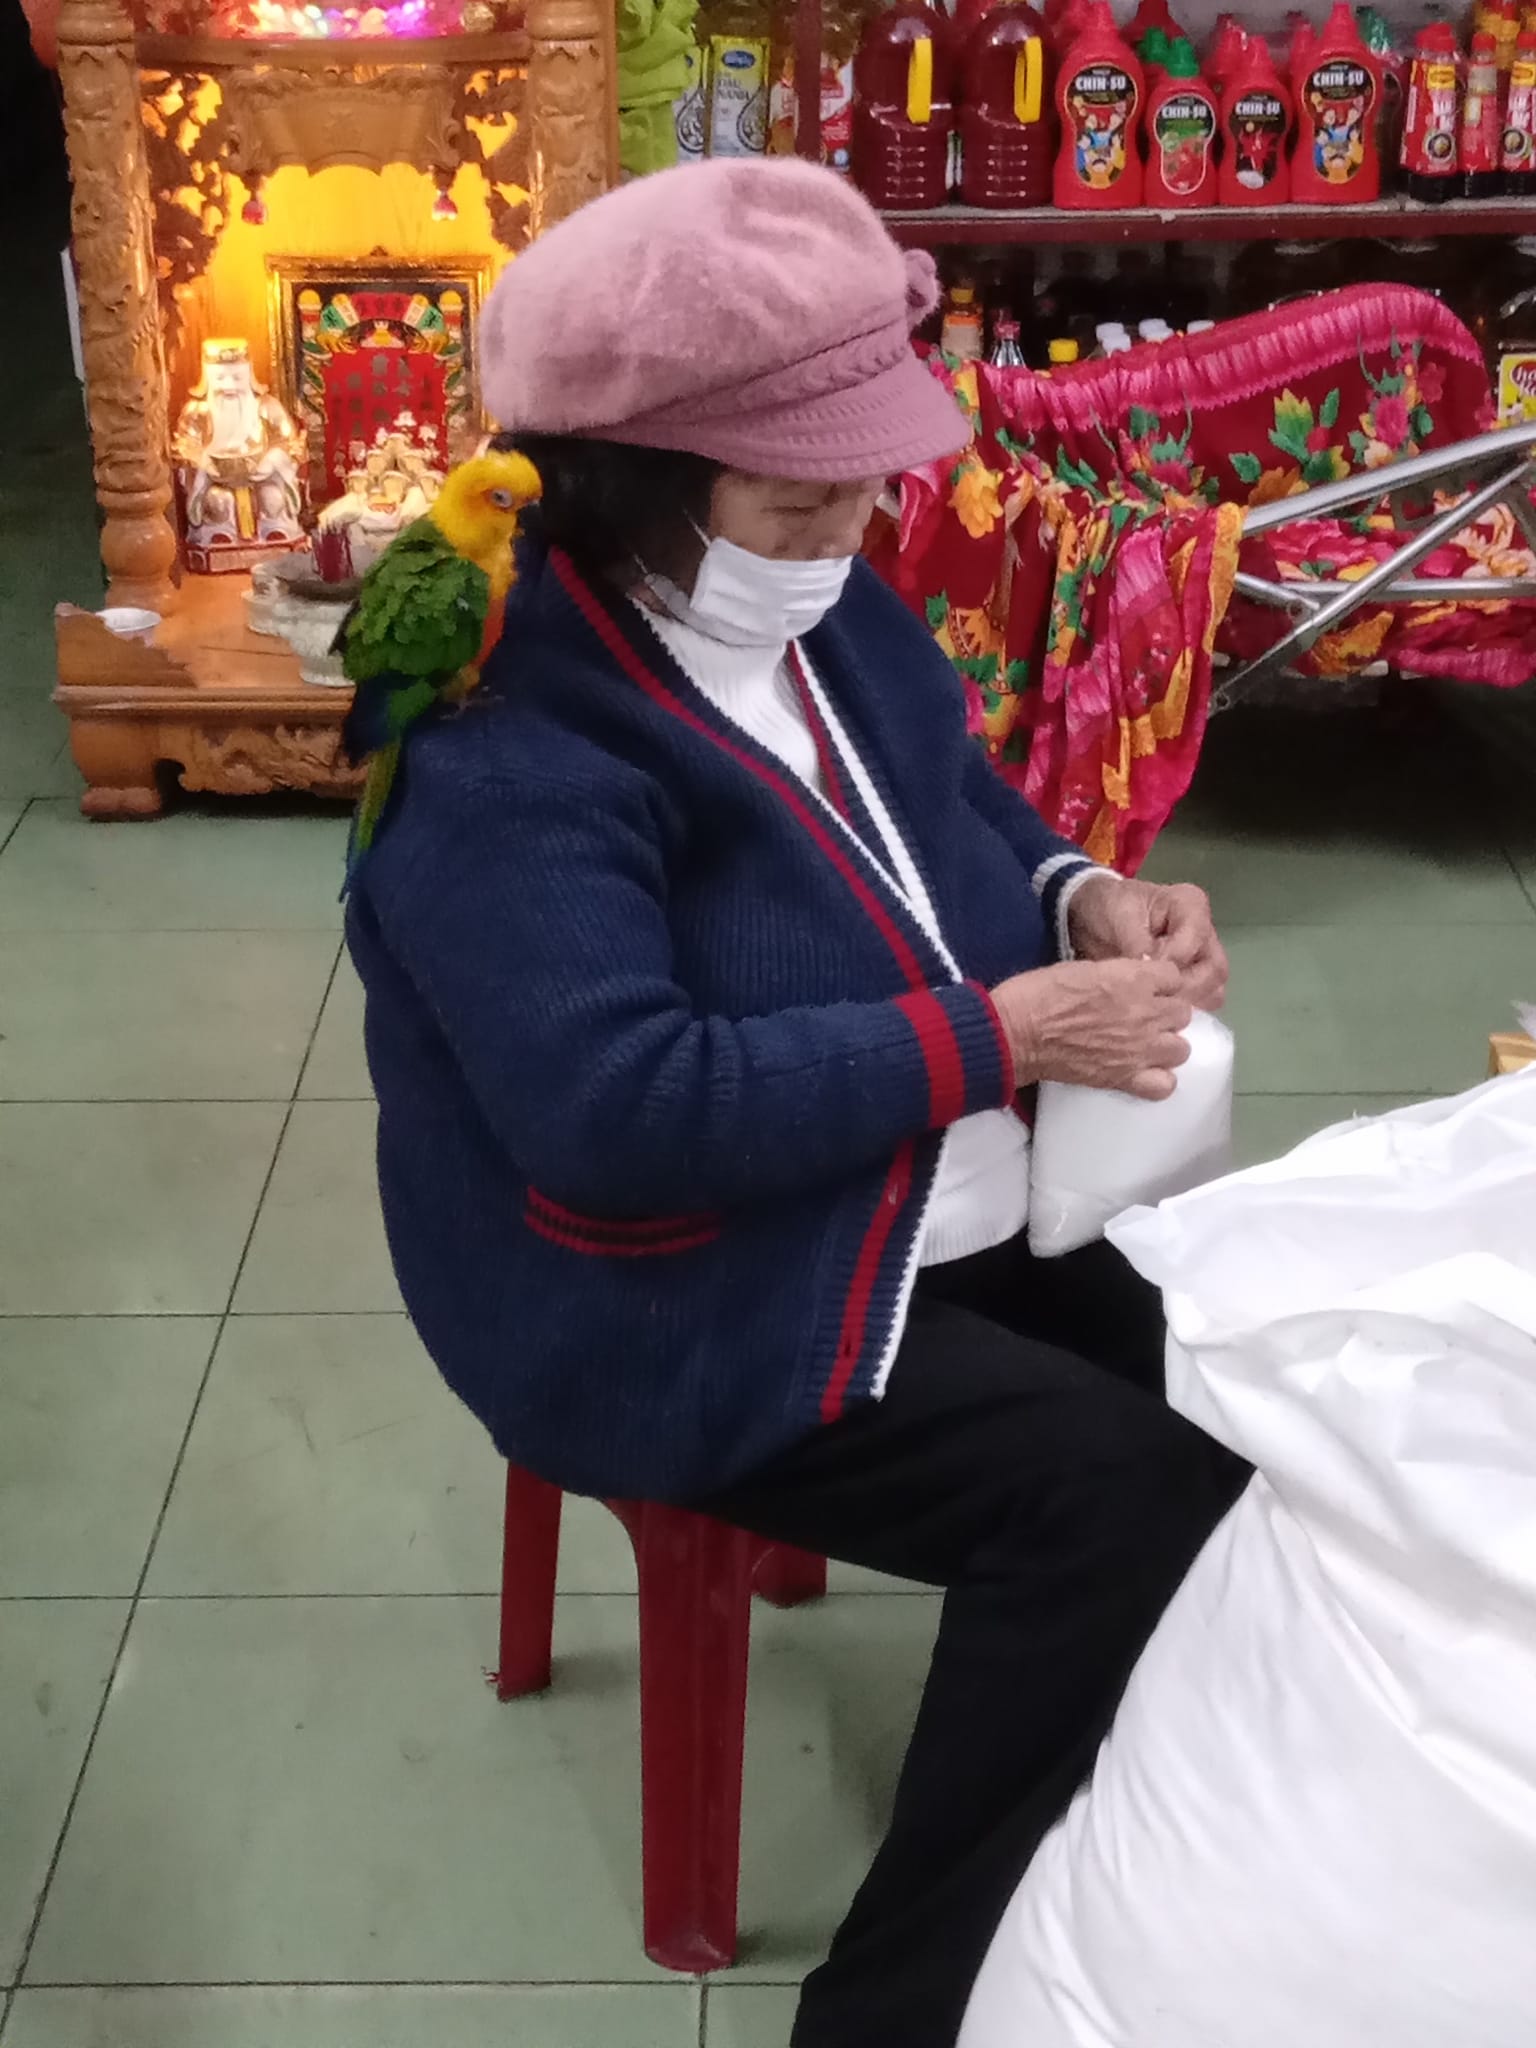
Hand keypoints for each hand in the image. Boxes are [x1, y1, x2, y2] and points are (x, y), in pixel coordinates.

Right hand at [991, 958, 1194, 1101]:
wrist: (1016, 1033)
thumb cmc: (1041, 993)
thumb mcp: (1084, 967)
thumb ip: (1117, 974)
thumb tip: (1133, 982)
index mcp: (1134, 979)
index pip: (1173, 976)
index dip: (1159, 982)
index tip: (1146, 986)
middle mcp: (1146, 1013)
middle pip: (1182, 1013)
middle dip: (1165, 1012)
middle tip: (1143, 1016)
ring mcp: (1139, 1049)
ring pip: (1181, 1049)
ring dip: (1166, 1045)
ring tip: (1146, 1045)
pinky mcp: (1125, 1078)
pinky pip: (1164, 1086)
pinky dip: (1158, 1081)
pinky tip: (1144, 1072)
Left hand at [1066, 875, 1227, 1011]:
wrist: (1096, 919)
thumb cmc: (1110, 910)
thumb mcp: (1118, 917)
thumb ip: (1136, 942)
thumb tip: (1148, 968)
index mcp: (1190, 905)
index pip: (1194, 940)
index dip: (1171, 961)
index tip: (1144, 973)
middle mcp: (1205, 933)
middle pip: (1214, 969)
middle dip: (1185, 989)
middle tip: (1154, 999)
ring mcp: (1202, 959)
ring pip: (1213, 990)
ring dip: (1188, 1004)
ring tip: (1156, 1009)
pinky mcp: (1193, 981)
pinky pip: (1201, 1003)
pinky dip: (1184, 1012)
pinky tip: (1158, 1016)